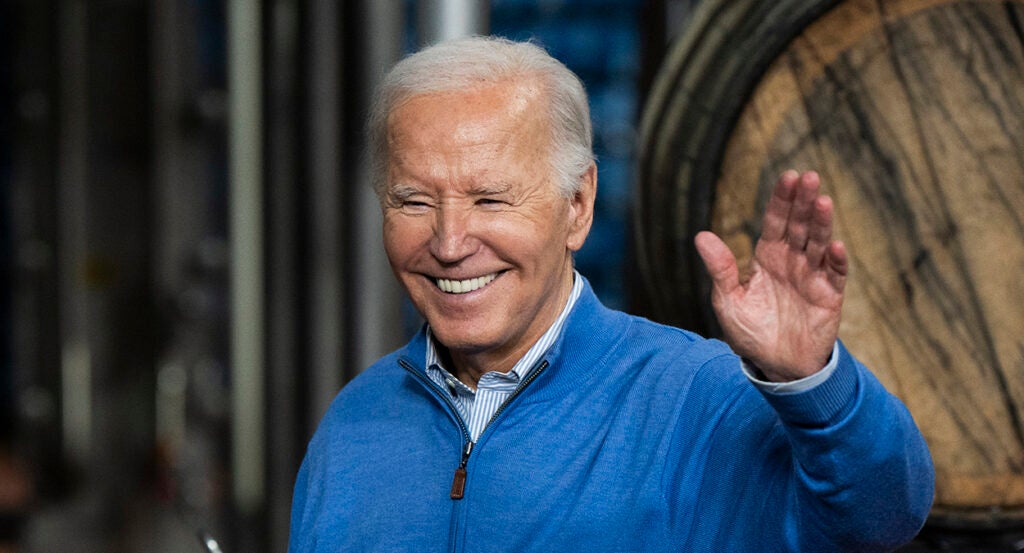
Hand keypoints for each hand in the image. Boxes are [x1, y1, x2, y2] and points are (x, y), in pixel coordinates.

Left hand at [694, 170, 847, 380]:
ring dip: (821, 223)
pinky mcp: (829, 296)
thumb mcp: (728, 301)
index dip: (782, 200)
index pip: (776, 222)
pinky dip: (835, 259)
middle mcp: (791, 261)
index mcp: (766, 258)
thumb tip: (701, 236)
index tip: (789, 177)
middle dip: (803, 202)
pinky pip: (834, 274)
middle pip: (799, 226)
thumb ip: (720, 269)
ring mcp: (812, 276)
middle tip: (809, 177)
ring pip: (818, 243)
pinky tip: (834, 244)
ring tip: (823, 201)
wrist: (775, 366)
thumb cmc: (749, 332)